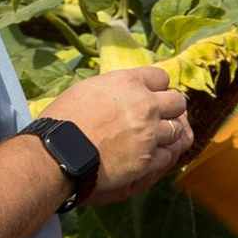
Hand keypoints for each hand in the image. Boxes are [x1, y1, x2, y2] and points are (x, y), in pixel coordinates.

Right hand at [46, 64, 192, 199]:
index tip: (150, 95)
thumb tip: (122, 90)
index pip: (161, 77)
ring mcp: (149, 134)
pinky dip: (162, 155)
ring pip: (177, 129)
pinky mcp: (147, 160)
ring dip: (168, 133)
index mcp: (129, 82)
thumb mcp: (89, 88)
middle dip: (170, 108)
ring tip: (155, 138)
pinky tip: (151, 155)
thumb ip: (114, 87)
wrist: (59, 152)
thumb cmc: (65, 119)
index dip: (156, 87)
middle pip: (177, 101)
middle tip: (159, 116)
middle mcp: (145, 105)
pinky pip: (168, 155)